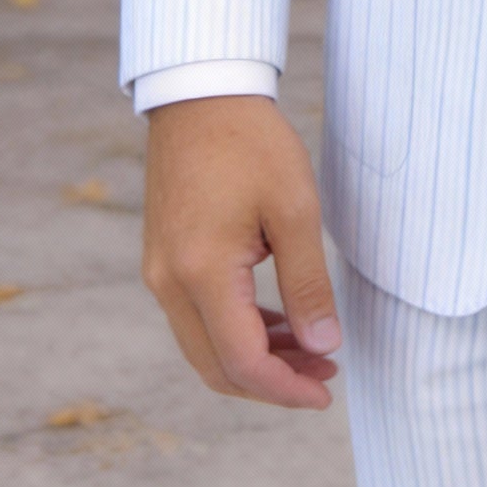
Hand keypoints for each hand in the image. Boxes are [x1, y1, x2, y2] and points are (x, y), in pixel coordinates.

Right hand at [142, 95, 340, 409]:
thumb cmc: (252, 143)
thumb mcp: (294, 209)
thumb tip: (325, 345)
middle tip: (326, 372)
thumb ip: (307, 283)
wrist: (203, 95)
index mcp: (201, 273)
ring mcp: (160, 272)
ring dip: (256, 358)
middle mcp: (169, 283)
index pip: (242, 361)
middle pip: (217, 366)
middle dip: (273, 381)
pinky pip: (198, 317)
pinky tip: (279, 322)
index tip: (326, 391)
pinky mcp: (164, 259)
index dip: (285, 387)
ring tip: (312, 348)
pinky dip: (237, 330)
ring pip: (205, 345)